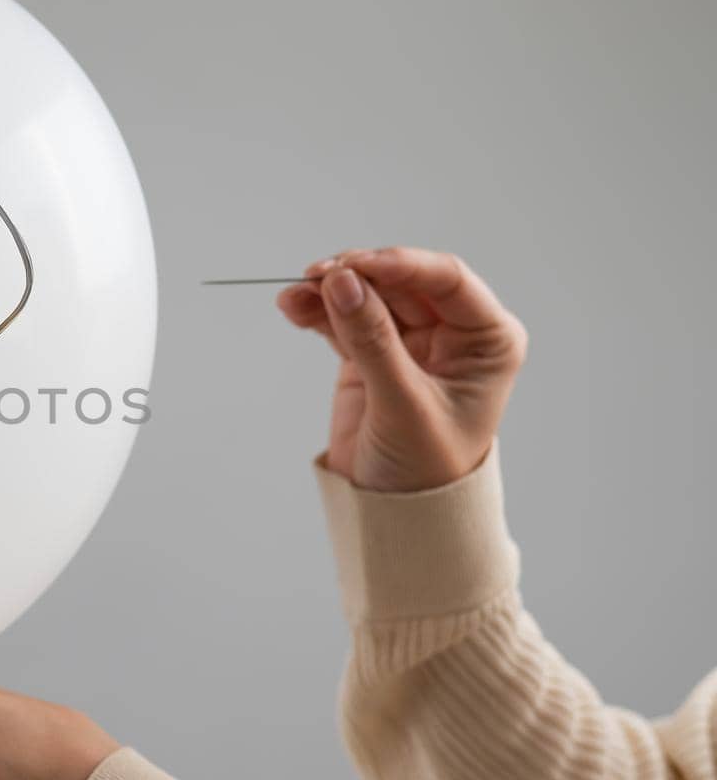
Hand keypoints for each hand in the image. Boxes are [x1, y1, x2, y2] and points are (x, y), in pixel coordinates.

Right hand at [276, 247, 526, 491]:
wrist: (396, 514)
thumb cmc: (425, 469)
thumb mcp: (403, 404)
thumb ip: (372, 341)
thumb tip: (342, 282)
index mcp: (486, 340)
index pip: (446, 280)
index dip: (398, 265)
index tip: (353, 266)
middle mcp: (452, 333)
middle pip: (400, 282)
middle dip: (357, 276)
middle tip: (316, 277)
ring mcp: (408, 342)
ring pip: (367, 296)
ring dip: (330, 291)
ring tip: (296, 294)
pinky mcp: (369, 355)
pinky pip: (342, 320)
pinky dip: (317, 310)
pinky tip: (293, 305)